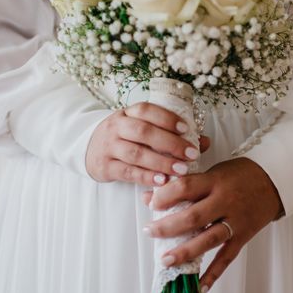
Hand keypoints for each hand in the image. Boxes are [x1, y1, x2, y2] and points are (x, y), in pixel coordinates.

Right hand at [86, 102, 209, 186]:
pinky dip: (146, 177)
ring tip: (181, 170)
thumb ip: (172, 135)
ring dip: (161, 162)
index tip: (186, 128)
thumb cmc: (125, 139)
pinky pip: (127, 172)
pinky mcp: (105, 166)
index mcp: (128, 113)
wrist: (88, 150)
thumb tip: (204, 142)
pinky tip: (162, 182)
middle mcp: (116, 127)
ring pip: (136, 153)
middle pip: (143, 132)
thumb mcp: (142, 130)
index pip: (146, 110)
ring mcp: (109, 147)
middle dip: (170, 143)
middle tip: (191, 154)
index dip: (167, 118)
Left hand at [141, 158, 283, 292]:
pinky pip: (227, 258)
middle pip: (194, 216)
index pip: (186, 187)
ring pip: (208, 239)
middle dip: (168, 226)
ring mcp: (236, 221)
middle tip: (149, 232)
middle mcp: (226, 202)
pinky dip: (213, 274)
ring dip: (185, 252)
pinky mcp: (243, 237)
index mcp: (215, 181)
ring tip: (165, 259)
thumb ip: (184, 185)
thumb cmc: (239, 174)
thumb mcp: (212, 172)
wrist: (274, 181)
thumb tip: (149, 197)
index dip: (166, 196)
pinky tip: (199, 287)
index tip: (151, 203)